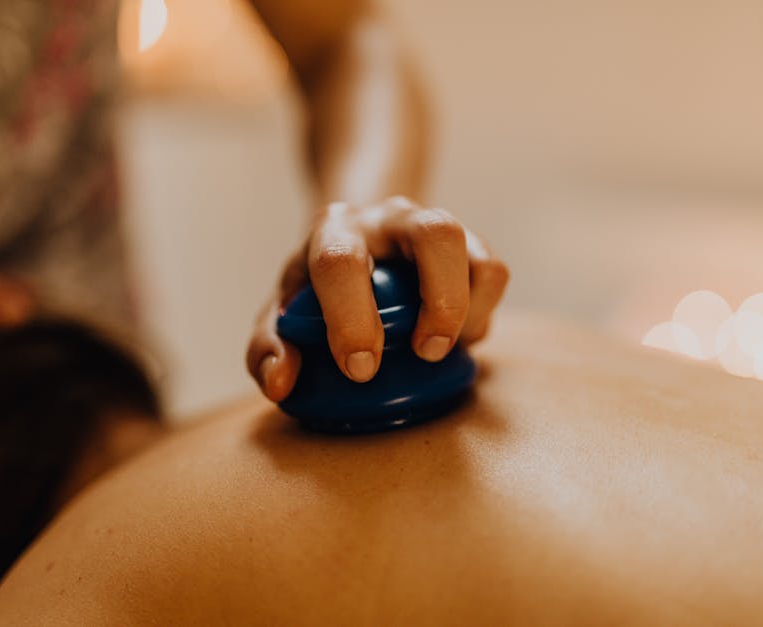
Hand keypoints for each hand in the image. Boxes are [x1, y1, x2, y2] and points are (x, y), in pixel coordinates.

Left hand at [247, 196, 508, 401]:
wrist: (358, 242)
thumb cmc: (318, 290)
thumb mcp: (283, 314)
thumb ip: (270, 348)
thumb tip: (280, 382)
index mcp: (334, 231)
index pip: (341, 261)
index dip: (351, 316)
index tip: (359, 369)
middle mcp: (388, 218)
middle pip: (434, 233)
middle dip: (440, 300)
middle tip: (425, 353)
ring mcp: (432, 227)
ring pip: (471, 247)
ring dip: (466, 306)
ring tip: (444, 350)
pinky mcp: (468, 246)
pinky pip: (492, 271)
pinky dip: (482, 311)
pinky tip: (458, 337)